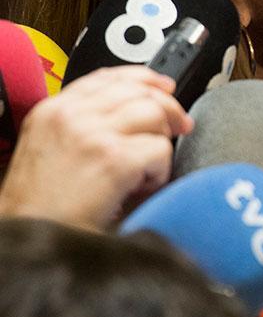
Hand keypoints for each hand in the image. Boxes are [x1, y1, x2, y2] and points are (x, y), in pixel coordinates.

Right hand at [0, 65, 191, 229]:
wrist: (29, 239)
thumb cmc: (42, 205)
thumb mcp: (51, 149)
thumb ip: (84, 122)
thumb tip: (135, 106)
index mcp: (53, 110)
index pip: (108, 77)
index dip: (144, 79)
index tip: (165, 88)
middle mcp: (70, 116)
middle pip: (138, 91)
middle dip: (167, 108)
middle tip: (179, 128)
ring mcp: (92, 134)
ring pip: (154, 113)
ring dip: (162, 141)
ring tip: (148, 168)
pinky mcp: (113, 159)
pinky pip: (160, 150)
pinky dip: (161, 171)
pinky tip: (142, 188)